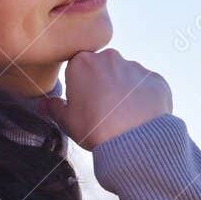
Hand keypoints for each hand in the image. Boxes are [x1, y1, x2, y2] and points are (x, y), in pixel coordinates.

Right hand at [41, 49, 172, 149]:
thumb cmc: (97, 129)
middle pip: (103, 68)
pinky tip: (140, 116)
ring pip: (127, 76)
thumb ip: (54, 108)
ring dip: (124, 90)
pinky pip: (147, 86)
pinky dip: (144, 98)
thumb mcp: (67, 122)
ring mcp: (135, 67)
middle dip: (103, 84)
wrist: (136, 140)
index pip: (78, 67)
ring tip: (124, 116)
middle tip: (103, 110)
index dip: (80, 85)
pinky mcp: (156, 79)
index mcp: (82, 63)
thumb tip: (44, 104)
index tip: (83, 101)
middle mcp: (110, 58)